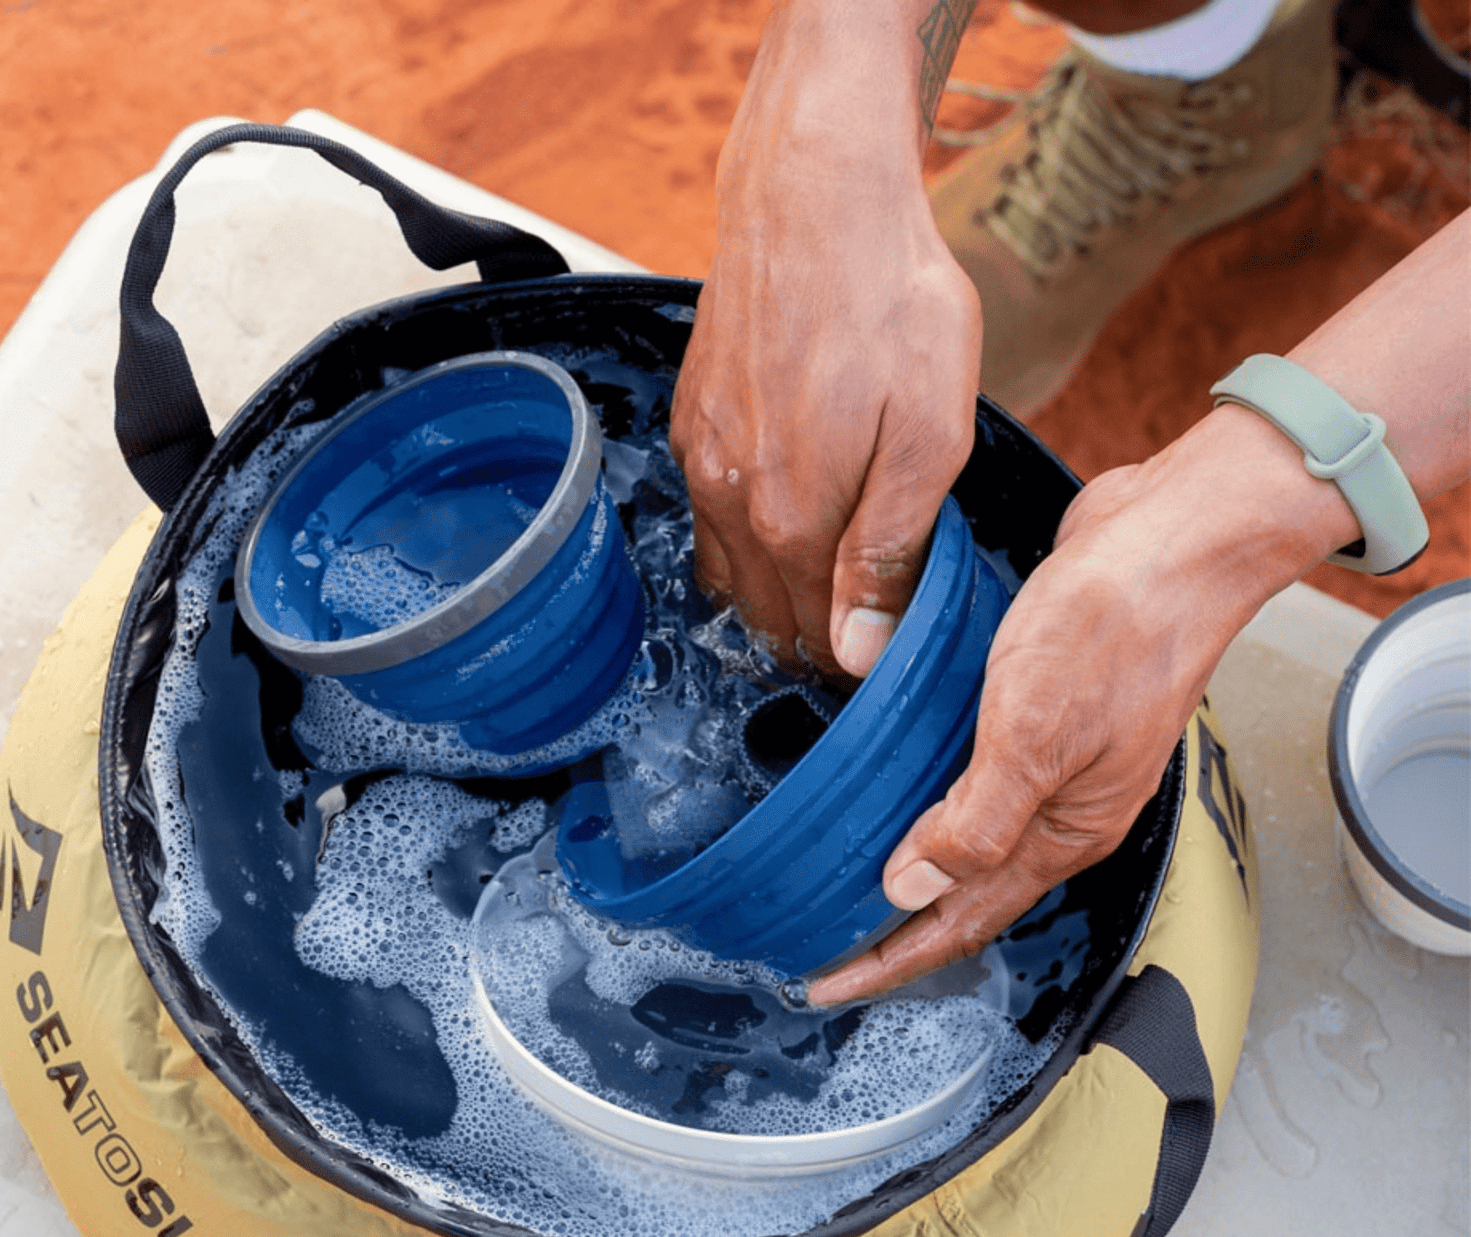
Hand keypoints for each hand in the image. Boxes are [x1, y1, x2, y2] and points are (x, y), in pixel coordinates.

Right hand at [668, 3, 980, 677]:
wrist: (815, 198)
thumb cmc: (889, 306)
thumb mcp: (928, 437)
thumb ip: (889, 554)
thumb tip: (858, 654)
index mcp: (793, 522)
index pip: (819, 640)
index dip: (859, 657)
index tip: (892, 649)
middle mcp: (731, 504)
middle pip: (769, 618)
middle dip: (817, 637)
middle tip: (870, 622)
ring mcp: (702, 464)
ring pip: (730, 576)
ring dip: (775, 596)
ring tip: (828, 583)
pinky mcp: (690, 425)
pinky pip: (706, 519)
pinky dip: (742, 544)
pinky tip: (781, 522)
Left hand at [808, 404, 1348, 1004]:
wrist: (1179, 538)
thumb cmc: (1117, 630)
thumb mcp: (1033, 739)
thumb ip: (974, 825)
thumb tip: (910, 890)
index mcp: (1063, 832)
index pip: (961, 923)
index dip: (891, 960)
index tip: (827, 984)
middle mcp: (1060, 808)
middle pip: (963, 893)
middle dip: (894, 928)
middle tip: (823, 944)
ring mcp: (1055, 759)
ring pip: (969, 835)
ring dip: (909, 864)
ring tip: (846, 878)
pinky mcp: (1041, 708)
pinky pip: (973, 774)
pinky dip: (929, 796)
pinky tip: (896, 784)